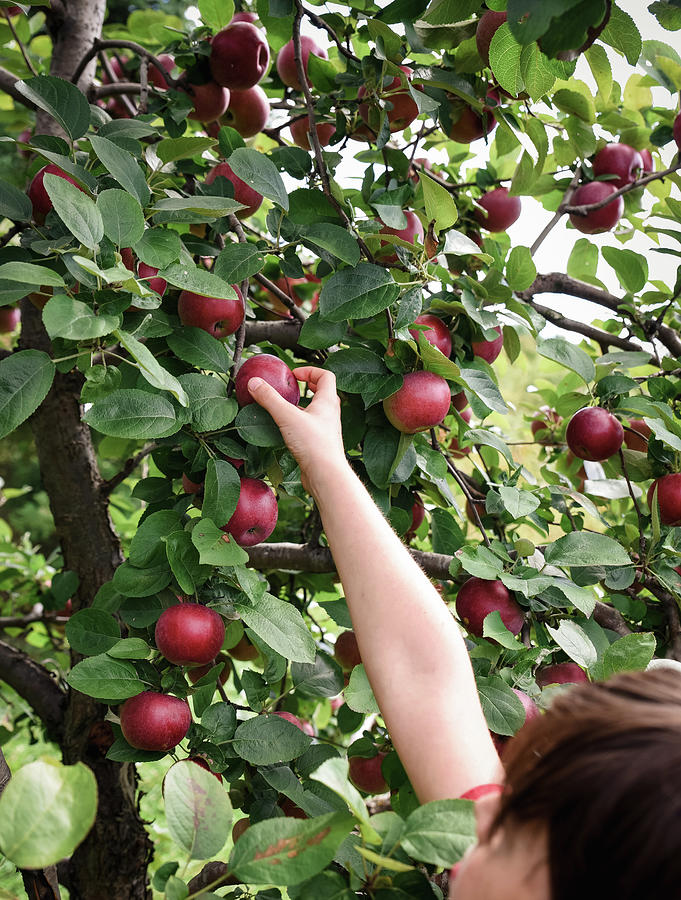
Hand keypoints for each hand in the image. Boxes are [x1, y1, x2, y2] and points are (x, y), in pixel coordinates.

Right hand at [247, 367, 346, 494]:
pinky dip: (300, 423)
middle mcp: (330, 414)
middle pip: (323, 392)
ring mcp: (327, 430)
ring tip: (286, 407)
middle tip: (292, 387)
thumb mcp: (287, 417)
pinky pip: (311, 427)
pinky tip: (287, 429)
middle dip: (308, 386)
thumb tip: (254, 382)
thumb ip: (270, 399)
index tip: (294, 374)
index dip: (310, 371)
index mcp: (327, 401)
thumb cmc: (313, 444)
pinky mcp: (321, 444)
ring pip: (316, 411)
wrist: (326, 475)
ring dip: (303, 406)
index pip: (326, 376)